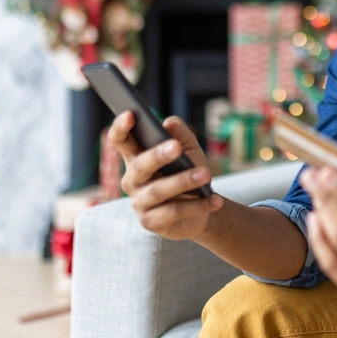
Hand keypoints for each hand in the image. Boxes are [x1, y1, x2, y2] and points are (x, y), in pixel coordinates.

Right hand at [109, 112, 221, 239]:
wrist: (202, 208)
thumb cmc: (189, 172)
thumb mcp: (190, 151)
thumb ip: (181, 135)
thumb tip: (170, 122)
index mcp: (136, 157)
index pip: (121, 140)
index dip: (121, 128)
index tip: (130, 114)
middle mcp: (132, 180)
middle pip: (140, 165)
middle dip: (158, 156)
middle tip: (176, 147)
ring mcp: (140, 203)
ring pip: (158, 191)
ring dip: (183, 181)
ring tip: (205, 174)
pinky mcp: (151, 222)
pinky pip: (173, 212)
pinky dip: (197, 206)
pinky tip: (215, 200)